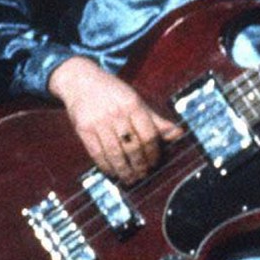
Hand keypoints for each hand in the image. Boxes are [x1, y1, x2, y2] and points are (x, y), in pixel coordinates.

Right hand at [48, 55, 183, 184]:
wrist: (80, 80)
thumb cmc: (113, 93)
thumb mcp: (136, 101)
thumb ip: (156, 120)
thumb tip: (179, 134)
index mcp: (132, 104)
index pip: (148, 135)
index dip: (153, 153)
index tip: (154, 163)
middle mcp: (116, 113)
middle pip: (132, 146)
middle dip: (140, 165)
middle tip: (143, 175)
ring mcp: (98, 121)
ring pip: (115, 153)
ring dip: (124, 170)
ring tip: (130, 178)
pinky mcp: (83, 129)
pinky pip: (97, 153)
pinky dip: (106, 166)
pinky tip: (113, 172)